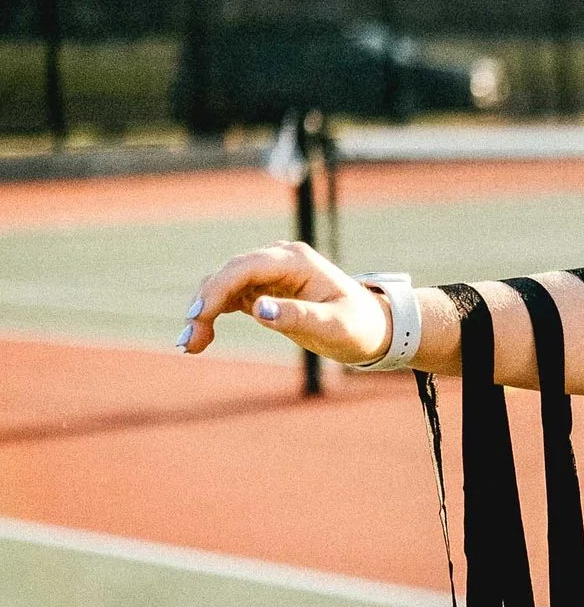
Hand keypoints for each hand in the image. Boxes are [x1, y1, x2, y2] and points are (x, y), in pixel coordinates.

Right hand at [178, 241, 390, 363]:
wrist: (373, 328)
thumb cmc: (360, 327)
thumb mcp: (335, 326)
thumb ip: (299, 317)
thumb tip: (259, 309)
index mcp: (297, 261)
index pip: (246, 267)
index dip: (218, 288)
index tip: (198, 316)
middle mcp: (278, 260)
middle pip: (228, 275)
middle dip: (204, 305)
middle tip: (188, 343)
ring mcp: (268, 273)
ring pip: (222, 286)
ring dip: (203, 313)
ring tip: (190, 346)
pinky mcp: (262, 289)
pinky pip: (228, 297)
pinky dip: (211, 315)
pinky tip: (200, 339)